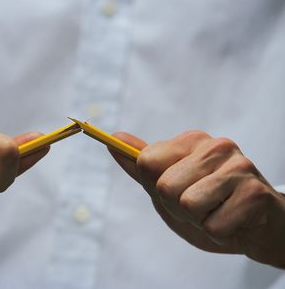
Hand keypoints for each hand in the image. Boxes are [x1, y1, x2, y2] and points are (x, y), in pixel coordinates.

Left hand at [109, 130, 284, 267]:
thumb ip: (140, 164)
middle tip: (202, 205)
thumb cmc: (210, 204)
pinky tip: (234, 220)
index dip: (155, 186)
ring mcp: (238, 166)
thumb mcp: (169, 185)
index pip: (146, 161)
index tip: (177, 188)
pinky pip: (214, 226)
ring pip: (187, 204)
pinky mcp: (256, 193)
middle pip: (164, 186)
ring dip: (199, 220)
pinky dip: (219, 233)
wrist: (258, 227)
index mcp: (190, 141)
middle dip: (177, 207)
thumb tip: (113, 138)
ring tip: (217, 211)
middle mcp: (215, 146)